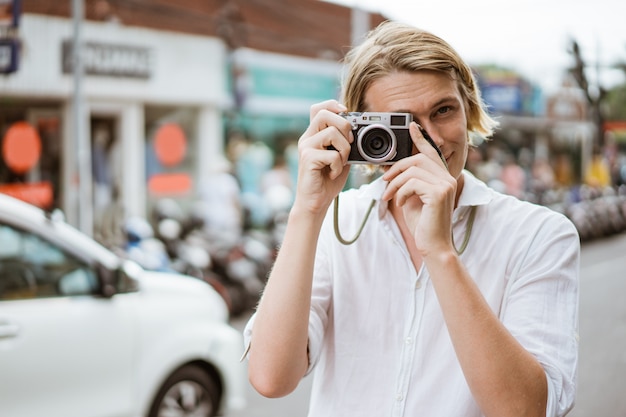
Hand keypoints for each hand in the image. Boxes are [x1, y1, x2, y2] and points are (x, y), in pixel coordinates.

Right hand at [293, 100, 353, 215]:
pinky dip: (338, 165)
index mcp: (314, 135)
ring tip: (340, 163)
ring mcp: (306, 148)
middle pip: (324, 114)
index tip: (346, 114)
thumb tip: (358, 130)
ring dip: (344, 149)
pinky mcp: (308, 159)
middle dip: (344, 125)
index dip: (333, 105)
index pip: (318, 108)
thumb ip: (345, 143)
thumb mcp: (341, 157)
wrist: (315, 202)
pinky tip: (332, 173)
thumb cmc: (327, 181)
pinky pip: (332, 154)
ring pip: (331, 133)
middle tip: (349, 143)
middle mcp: (307, 138)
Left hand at [381, 122, 456, 254]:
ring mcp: (445, 184)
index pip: (431, 152)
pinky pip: (412, 182)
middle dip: (397, 167)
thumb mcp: (412, 198)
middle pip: (418, 158)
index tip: (412, 126)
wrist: (433, 246)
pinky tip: (399, 203)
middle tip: (385, 180)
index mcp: (442, 178)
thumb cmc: (423, 224)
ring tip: (390, 196)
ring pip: (412, 170)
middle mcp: (447, 178)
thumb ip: (408, 183)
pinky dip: (400, 192)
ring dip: (395, 183)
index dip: (421, 138)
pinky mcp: (439, 193)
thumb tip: (392, 170)